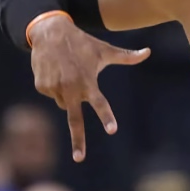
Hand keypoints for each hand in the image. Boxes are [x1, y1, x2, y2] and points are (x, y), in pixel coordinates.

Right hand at [28, 15, 150, 161]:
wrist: (50, 32)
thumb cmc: (82, 43)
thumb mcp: (104, 50)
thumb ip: (127, 57)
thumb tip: (148, 52)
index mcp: (88, 82)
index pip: (100, 103)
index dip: (106, 116)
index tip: (112, 130)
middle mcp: (71, 88)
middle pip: (75, 120)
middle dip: (78, 140)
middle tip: (80, 158)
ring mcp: (54, 88)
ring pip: (64, 103)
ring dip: (67, 93)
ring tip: (68, 71)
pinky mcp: (41, 87)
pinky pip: (52, 95)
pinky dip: (55, 87)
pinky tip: (55, 70)